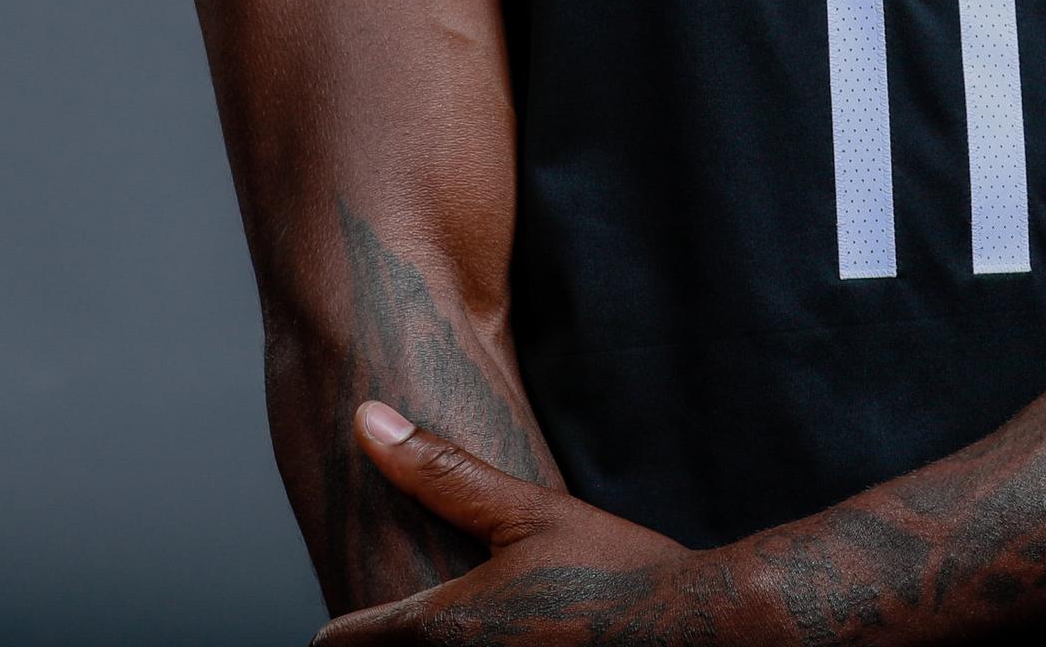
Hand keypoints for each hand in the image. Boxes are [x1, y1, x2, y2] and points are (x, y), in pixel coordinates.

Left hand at [313, 400, 733, 645]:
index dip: (342, 627)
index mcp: (443, 630)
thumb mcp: (529, 512)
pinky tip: (523, 637)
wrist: (704, 631)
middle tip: (411, 617)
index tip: (350, 618)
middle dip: (394, 640)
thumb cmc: (619, 573)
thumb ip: (441, 472)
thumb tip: (369, 420)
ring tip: (482, 626)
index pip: (341, 643)